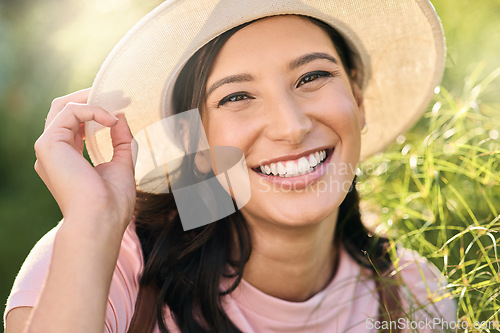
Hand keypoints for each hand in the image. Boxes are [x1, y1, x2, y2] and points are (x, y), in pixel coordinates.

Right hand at [34, 88, 135, 230]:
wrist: (100, 219)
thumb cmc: (111, 203)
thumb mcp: (121, 165)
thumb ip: (120, 142)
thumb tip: (121, 118)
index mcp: (67, 159)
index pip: (73, 124)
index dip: (94, 111)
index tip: (119, 106)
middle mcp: (54, 152)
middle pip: (63, 110)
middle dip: (90, 98)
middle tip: (117, 95)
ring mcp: (48, 148)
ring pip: (62, 106)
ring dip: (91, 100)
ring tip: (117, 102)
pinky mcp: (48, 145)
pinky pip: (70, 112)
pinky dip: (93, 111)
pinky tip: (111, 121)